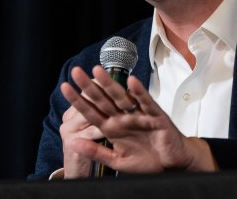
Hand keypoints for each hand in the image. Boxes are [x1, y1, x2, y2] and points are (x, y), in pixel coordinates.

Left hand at [60, 65, 217, 174]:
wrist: (172, 166)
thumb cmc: (147, 161)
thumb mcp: (117, 160)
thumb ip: (96, 152)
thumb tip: (72, 142)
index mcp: (113, 128)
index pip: (91, 111)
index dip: (78, 100)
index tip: (64, 88)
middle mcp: (124, 118)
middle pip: (103, 99)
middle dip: (89, 86)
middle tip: (75, 71)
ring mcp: (139, 115)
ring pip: (122, 97)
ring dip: (110, 84)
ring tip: (97, 71)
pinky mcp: (156, 117)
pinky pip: (147, 103)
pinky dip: (139, 93)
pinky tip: (131, 82)